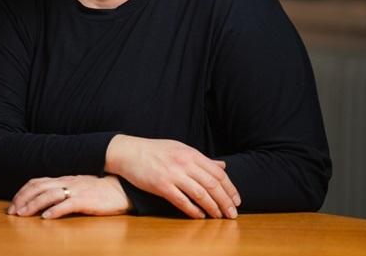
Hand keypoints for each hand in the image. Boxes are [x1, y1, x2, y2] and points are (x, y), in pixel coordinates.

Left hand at [8, 175, 130, 218]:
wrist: (120, 189)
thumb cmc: (98, 190)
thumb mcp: (77, 186)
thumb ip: (62, 190)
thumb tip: (45, 200)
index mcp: (63, 179)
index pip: (37, 182)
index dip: (23, 192)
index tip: (13, 204)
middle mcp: (67, 182)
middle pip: (39, 187)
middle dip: (23, 199)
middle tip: (12, 212)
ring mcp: (76, 190)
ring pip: (49, 195)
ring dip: (34, 205)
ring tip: (23, 214)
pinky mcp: (86, 200)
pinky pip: (68, 204)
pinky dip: (55, 211)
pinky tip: (46, 217)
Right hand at [104, 135, 240, 218]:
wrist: (129, 151)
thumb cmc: (155, 151)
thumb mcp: (181, 149)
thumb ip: (202, 159)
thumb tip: (222, 166)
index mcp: (191, 153)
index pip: (217, 173)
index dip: (230, 188)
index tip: (236, 200)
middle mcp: (184, 163)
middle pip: (212, 184)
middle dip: (225, 201)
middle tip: (232, 214)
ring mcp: (172, 174)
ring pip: (199, 193)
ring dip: (212, 207)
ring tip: (219, 216)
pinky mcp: (160, 185)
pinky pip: (181, 200)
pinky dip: (192, 210)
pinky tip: (199, 216)